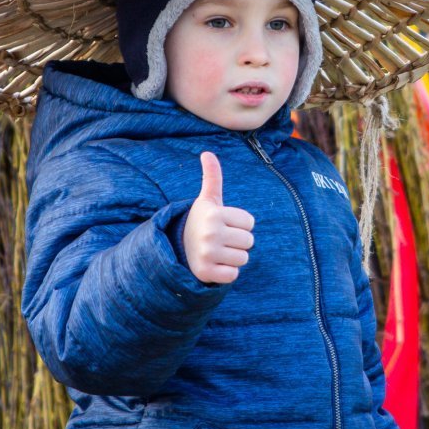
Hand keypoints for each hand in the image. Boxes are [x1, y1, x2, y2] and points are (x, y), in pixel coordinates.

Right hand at [182, 152, 254, 283]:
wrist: (178, 247)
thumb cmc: (202, 221)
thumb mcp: (208, 199)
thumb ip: (212, 177)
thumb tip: (207, 153)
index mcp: (214, 213)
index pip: (250, 222)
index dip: (240, 224)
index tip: (223, 224)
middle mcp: (210, 233)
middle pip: (249, 241)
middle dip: (238, 241)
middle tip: (220, 239)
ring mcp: (207, 254)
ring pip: (243, 259)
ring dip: (233, 257)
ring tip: (218, 251)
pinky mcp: (205, 273)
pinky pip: (233, 275)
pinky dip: (227, 272)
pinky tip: (214, 264)